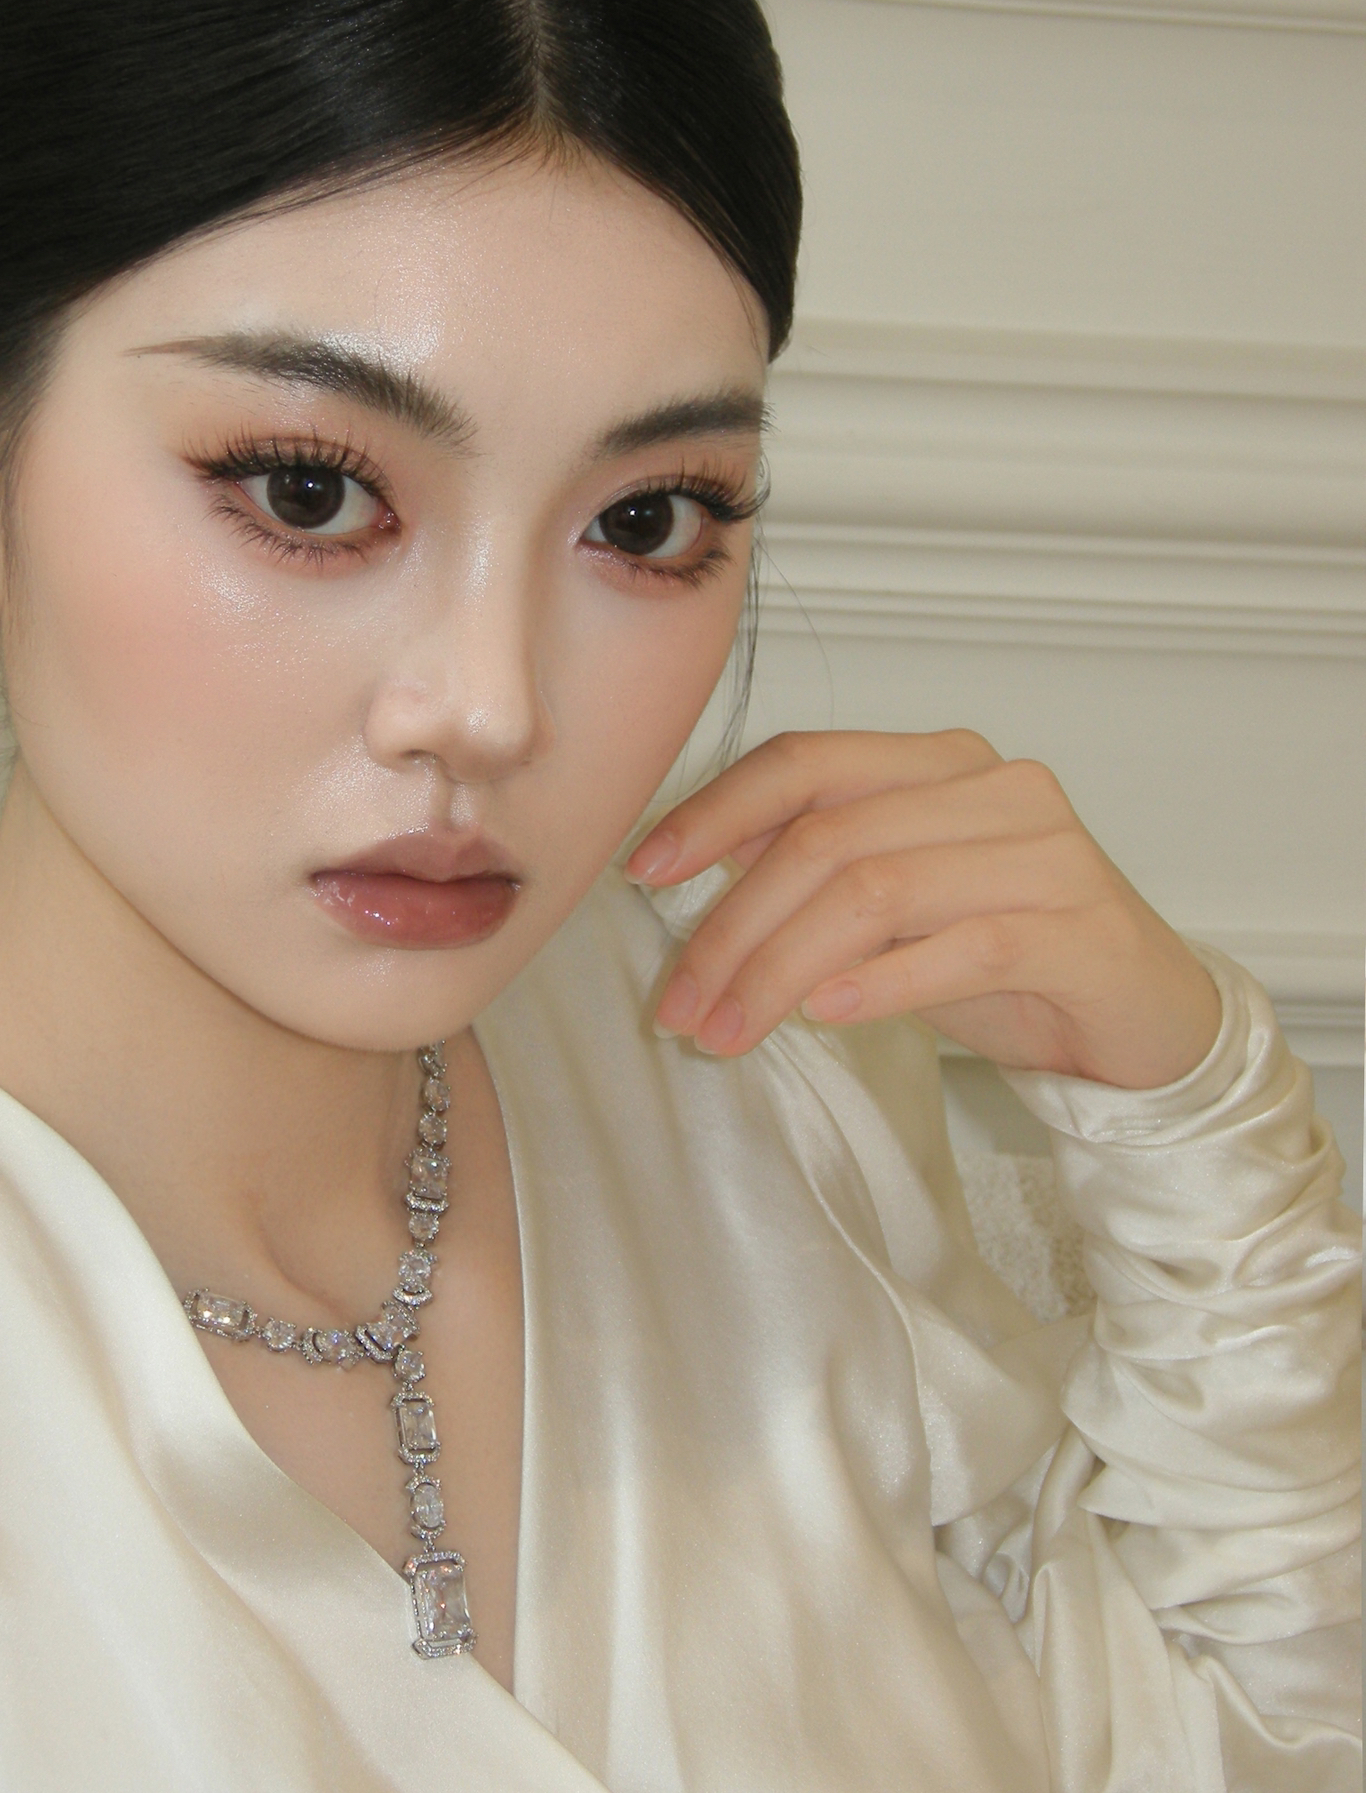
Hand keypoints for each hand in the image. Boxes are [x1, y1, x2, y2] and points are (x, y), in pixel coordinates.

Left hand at [625, 729, 1222, 1089]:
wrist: (1146, 1022)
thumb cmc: (1009, 959)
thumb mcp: (897, 906)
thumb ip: (819, 867)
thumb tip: (699, 863)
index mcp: (941, 763)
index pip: (807, 761)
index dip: (717, 812)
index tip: (646, 873)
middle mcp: (997, 789)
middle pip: (828, 839)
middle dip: (733, 928)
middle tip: (680, 1007)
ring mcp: (1046, 853)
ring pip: (877, 892)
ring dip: (782, 969)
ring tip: (728, 1031)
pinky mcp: (1080, 928)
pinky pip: (959, 946)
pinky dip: (878, 983)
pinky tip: (822, 1016)